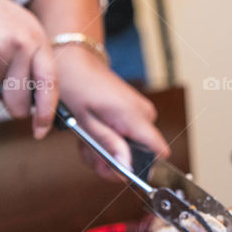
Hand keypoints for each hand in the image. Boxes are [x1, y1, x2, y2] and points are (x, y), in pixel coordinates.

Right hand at [0, 0, 57, 138]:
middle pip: (18, 100)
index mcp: (37, 40)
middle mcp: (19, 44)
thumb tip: (37, 107)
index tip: (40, 131)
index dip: (46, 112)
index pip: (49, 84)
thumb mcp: (24, 33)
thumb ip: (33, 65)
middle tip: (2, 92)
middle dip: (11, 106)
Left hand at [53, 45, 169, 180]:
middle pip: (140, 157)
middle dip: (112, 162)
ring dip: (105, 152)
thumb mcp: (86, 122)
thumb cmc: (75, 87)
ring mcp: (141, 113)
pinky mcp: (134, 113)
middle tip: (89, 152)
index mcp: (134, 116)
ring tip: (86, 140)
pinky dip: (108, 142)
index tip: (114, 168)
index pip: (158, 152)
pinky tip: (93, 134)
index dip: (138, 169)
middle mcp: (144, 114)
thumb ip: (109, 145)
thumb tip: (127, 167)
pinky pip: (127, 138)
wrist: (73, 62)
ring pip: (130, 150)